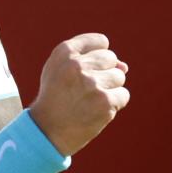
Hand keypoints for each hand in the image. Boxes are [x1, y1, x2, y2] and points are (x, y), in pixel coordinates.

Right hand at [28, 33, 129, 156]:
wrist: (47, 130)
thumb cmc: (57, 96)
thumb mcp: (61, 69)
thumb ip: (91, 59)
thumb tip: (125, 66)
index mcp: (65, 52)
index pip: (101, 42)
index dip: (97, 57)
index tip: (86, 71)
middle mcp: (77, 65)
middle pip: (111, 59)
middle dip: (104, 73)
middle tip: (85, 90)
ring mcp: (92, 83)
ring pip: (119, 76)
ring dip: (110, 89)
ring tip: (90, 100)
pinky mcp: (104, 102)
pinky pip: (123, 95)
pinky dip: (114, 104)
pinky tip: (97, 110)